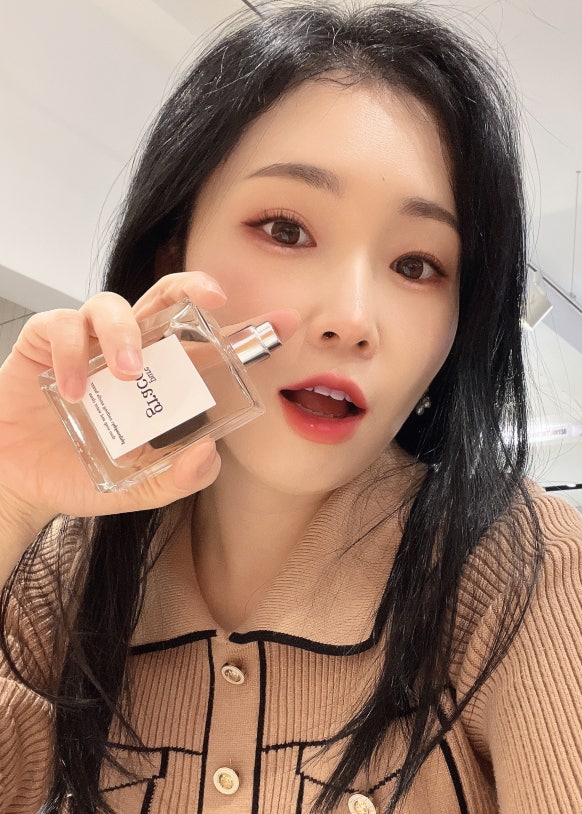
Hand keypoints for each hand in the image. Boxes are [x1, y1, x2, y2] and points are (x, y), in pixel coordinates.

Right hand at [0, 272, 299, 533]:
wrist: (18, 485)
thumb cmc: (80, 475)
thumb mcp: (139, 488)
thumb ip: (178, 478)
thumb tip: (208, 454)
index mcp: (161, 379)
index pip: (207, 344)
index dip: (244, 330)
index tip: (284, 323)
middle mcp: (130, 352)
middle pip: (165, 300)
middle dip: (192, 287)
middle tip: (211, 296)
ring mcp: (89, 345)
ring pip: (113, 306)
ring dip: (125, 333)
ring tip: (128, 374)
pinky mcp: (46, 343)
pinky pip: (63, 327)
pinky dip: (72, 354)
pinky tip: (71, 392)